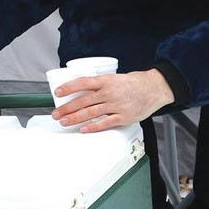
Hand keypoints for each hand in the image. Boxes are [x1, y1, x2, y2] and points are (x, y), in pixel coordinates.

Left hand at [51, 70, 174, 131]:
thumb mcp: (113, 78)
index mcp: (106, 80)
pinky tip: (83, 129)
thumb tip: (79, 91)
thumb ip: (98, 85)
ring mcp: (117, 105)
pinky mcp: (124, 117)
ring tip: (64, 121)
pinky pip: (106, 123)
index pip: (83, 82)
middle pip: (83, 101)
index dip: (69, 87)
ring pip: (91, 113)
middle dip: (67, 108)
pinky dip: (93, 127)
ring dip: (75, 118)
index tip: (57, 92)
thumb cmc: (131, 83)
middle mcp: (110, 92)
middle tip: (56, 113)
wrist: (153, 88)